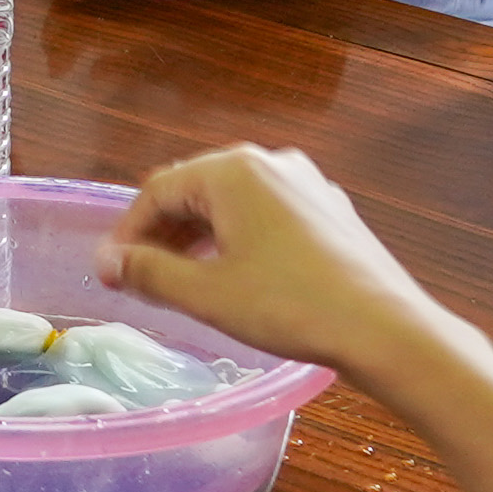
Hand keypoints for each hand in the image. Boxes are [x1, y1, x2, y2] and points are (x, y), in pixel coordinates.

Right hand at [106, 144, 478, 400]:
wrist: (383, 328)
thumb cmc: (291, 306)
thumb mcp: (206, 293)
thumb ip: (150, 271)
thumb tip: (110, 261)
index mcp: (235, 171)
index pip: (159, 190)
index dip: (127, 233)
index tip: (109, 273)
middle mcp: (272, 163)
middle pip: (196, 190)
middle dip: (162, 233)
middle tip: (138, 278)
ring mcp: (307, 184)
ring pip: (234, 203)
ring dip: (199, 237)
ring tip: (181, 281)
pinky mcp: (330, 211)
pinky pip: (268, 215)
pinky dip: (238, 239)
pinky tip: (236, 276)